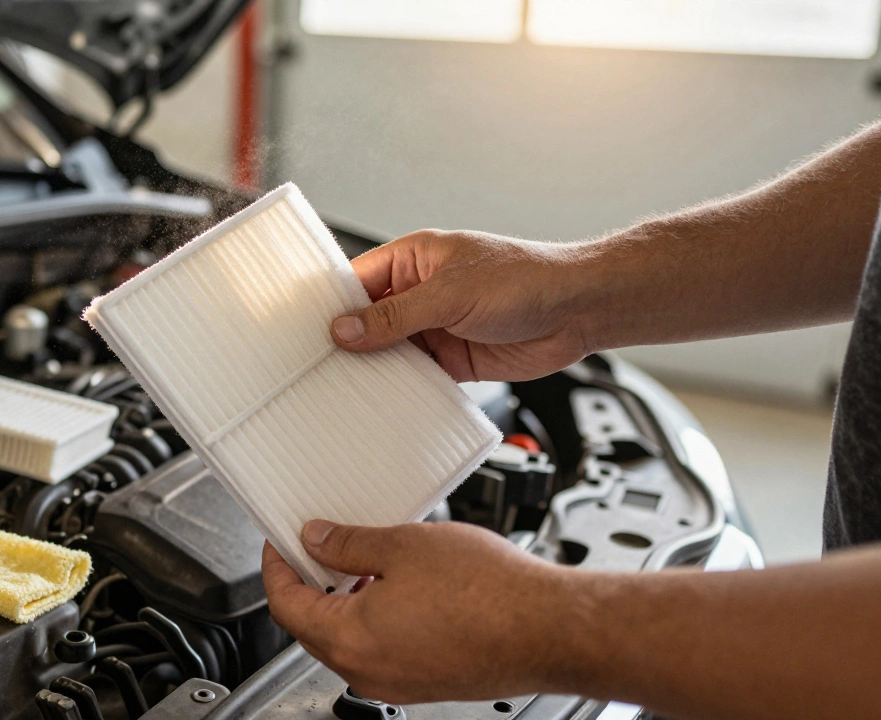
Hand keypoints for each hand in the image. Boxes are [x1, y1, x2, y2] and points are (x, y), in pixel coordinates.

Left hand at [262, 521, 589, 703]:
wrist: (549, 628)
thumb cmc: (488, 593)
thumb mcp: (403, 545)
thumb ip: (348, 543)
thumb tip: (317, 539)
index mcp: (350, 639)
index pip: (286, 605)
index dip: (277, 567)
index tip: (279, 543)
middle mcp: (368, 673)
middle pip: (312, 627)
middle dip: (309, 584)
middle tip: (315, 545)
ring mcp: (398, 683)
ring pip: (349, 641)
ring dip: (343, 602)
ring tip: (362, 559)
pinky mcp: (426, 683)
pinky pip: (382, 652)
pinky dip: (374, 620)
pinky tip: (396, 588)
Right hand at [332, 230, 589, 381]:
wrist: (578, 310)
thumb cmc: (526, 279)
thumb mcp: (451, 294)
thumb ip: (396, 316)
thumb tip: (345, 329)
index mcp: (413, 260)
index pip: (356, 281)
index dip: (330, 305)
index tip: (302, 329)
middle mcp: (420, 293)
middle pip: (368, 321)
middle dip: (346, 343)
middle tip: (314, 366)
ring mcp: (435, 327)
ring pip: (389, 353)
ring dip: (372, 370)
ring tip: (339, 389)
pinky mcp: (452, 360)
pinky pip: (415, 377)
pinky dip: (400, 390)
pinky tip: (381, 402)